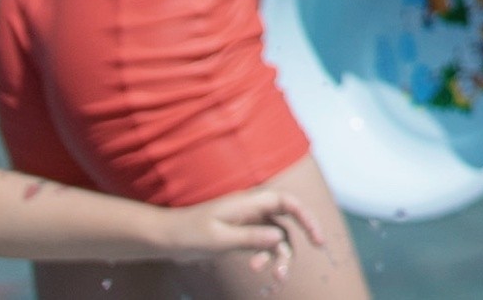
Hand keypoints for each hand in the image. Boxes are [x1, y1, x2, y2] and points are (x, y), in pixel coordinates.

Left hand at [157, 184, 324, 265]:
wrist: (164, 238)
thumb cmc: (188, 234)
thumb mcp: (219, 239)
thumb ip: (250, 238)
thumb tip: (279, 239)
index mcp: (250, 203)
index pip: (289, 204)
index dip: (307, 218)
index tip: (317, 241)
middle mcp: (253, 211)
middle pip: (287, 224)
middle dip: (292, 248)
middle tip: (285, 273)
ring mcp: (247, 223)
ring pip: (275, 239)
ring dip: (277, 258)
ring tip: (272, 279)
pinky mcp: (240, 235)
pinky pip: (262, 245)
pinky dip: (265, 257)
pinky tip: (256, 269)